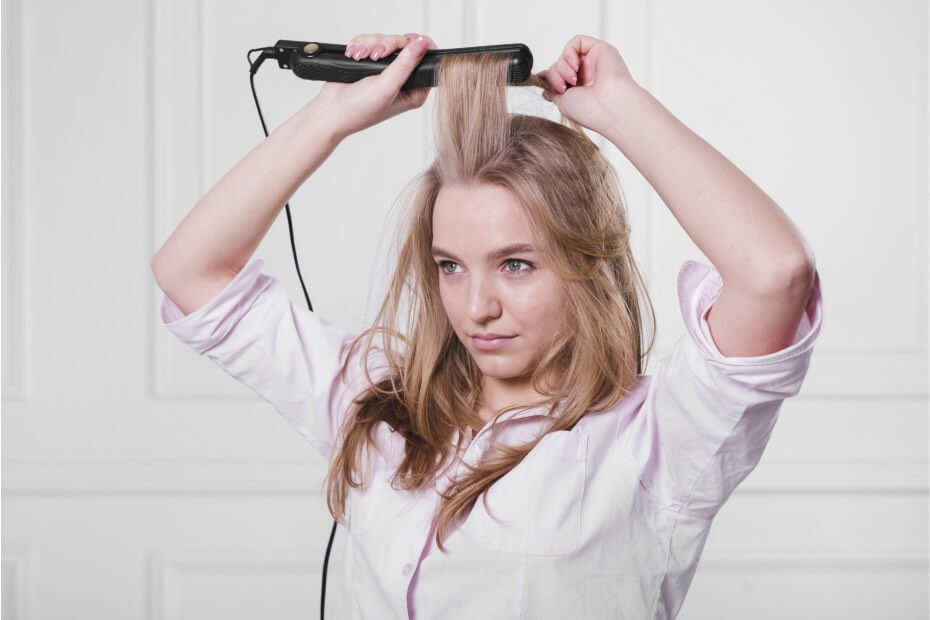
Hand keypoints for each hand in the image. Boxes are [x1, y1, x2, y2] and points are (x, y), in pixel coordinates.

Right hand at [312, 32, 438, 139]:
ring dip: (370, 44)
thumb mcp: (386, 87)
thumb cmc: (359, 110)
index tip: (407, 42)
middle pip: (406, 45)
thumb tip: (423, 45)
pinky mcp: (371, 63)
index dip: (420, 46)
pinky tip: (354, 55)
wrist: (330, 111)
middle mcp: (403, 79)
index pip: (428, 61)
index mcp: (415, 90)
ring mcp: (386, 70)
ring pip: (386, 40)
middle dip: (387, 44)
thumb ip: (405, 65)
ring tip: (359, 57)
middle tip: (376, 55)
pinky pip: (370, 41)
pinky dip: (361, 44)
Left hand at [536, 35, 637, 135]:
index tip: (549, 87)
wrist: (609, 108)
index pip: (558, 75)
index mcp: (579, 88)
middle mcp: (587, 74)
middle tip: (562, 87)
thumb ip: (552, 91)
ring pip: (566, 54)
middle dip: (555, 75)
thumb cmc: (589, 110)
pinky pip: (576, 41)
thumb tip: (542, 83)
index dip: (550, 78)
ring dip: (562, 66)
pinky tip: (574, 66)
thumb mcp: (563, 103)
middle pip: (559, 64)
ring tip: (571, 80)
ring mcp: (593, 61)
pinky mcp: (599, 49)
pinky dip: (569, 52)